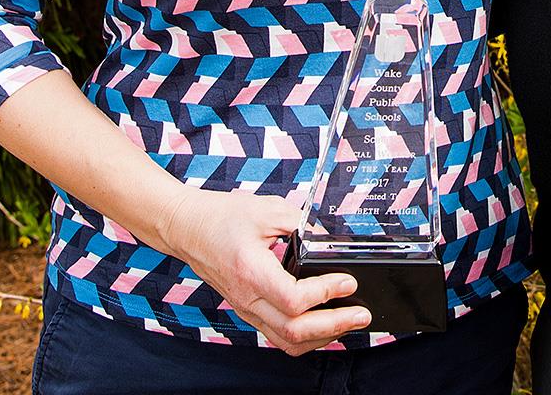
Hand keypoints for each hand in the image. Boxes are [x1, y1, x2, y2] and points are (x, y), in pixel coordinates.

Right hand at [158, 187, 370, 353]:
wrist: (189, 228)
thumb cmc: (223, 217)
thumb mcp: (267, 209)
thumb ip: (301, 223)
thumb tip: (328, 238)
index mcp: (252, 271)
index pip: (293, 299)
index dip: (326, 293)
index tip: (348, 281)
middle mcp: (247, 298)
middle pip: (294, 331)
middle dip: (334, 326)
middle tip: (361, 315)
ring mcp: (246, 309)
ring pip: (286, 341)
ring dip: (322, 338)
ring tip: (349, 325)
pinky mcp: (248, 310)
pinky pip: (277, 336)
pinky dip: (304, 337)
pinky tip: (324, 326)